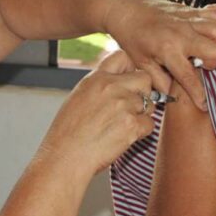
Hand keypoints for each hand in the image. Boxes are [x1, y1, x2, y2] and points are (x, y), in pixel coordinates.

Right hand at [37, 51, 154, 177]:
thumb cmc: (67, 134)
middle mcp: (110, 87)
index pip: (122, 57)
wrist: (64, 158)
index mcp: (95, 79)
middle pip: (145, 78)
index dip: (131, 68)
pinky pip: (150, 124)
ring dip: (142, 115)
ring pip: (150, 103)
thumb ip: (99, 87)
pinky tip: (124, 138)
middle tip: (133, 107)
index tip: (129, 81)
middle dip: (144, 92)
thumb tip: (119, 83)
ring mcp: (122, 105)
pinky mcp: (131, 125)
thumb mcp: (78, 98)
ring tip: (122, 126)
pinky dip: (141, 132)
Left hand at [103, 0, 215, 94]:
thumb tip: (173, 96)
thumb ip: (159, 81)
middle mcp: (182, 33)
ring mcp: (188, 19)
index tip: (203, 104)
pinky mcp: (191, 10)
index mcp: (167, 49)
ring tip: (207, 50)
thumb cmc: (131, 37)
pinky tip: (214, 34)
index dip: (198, 94)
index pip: (190, 76)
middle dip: (212, 63)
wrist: (125, 10)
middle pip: (214, 51)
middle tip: (200, 64)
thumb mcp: (141, 63)